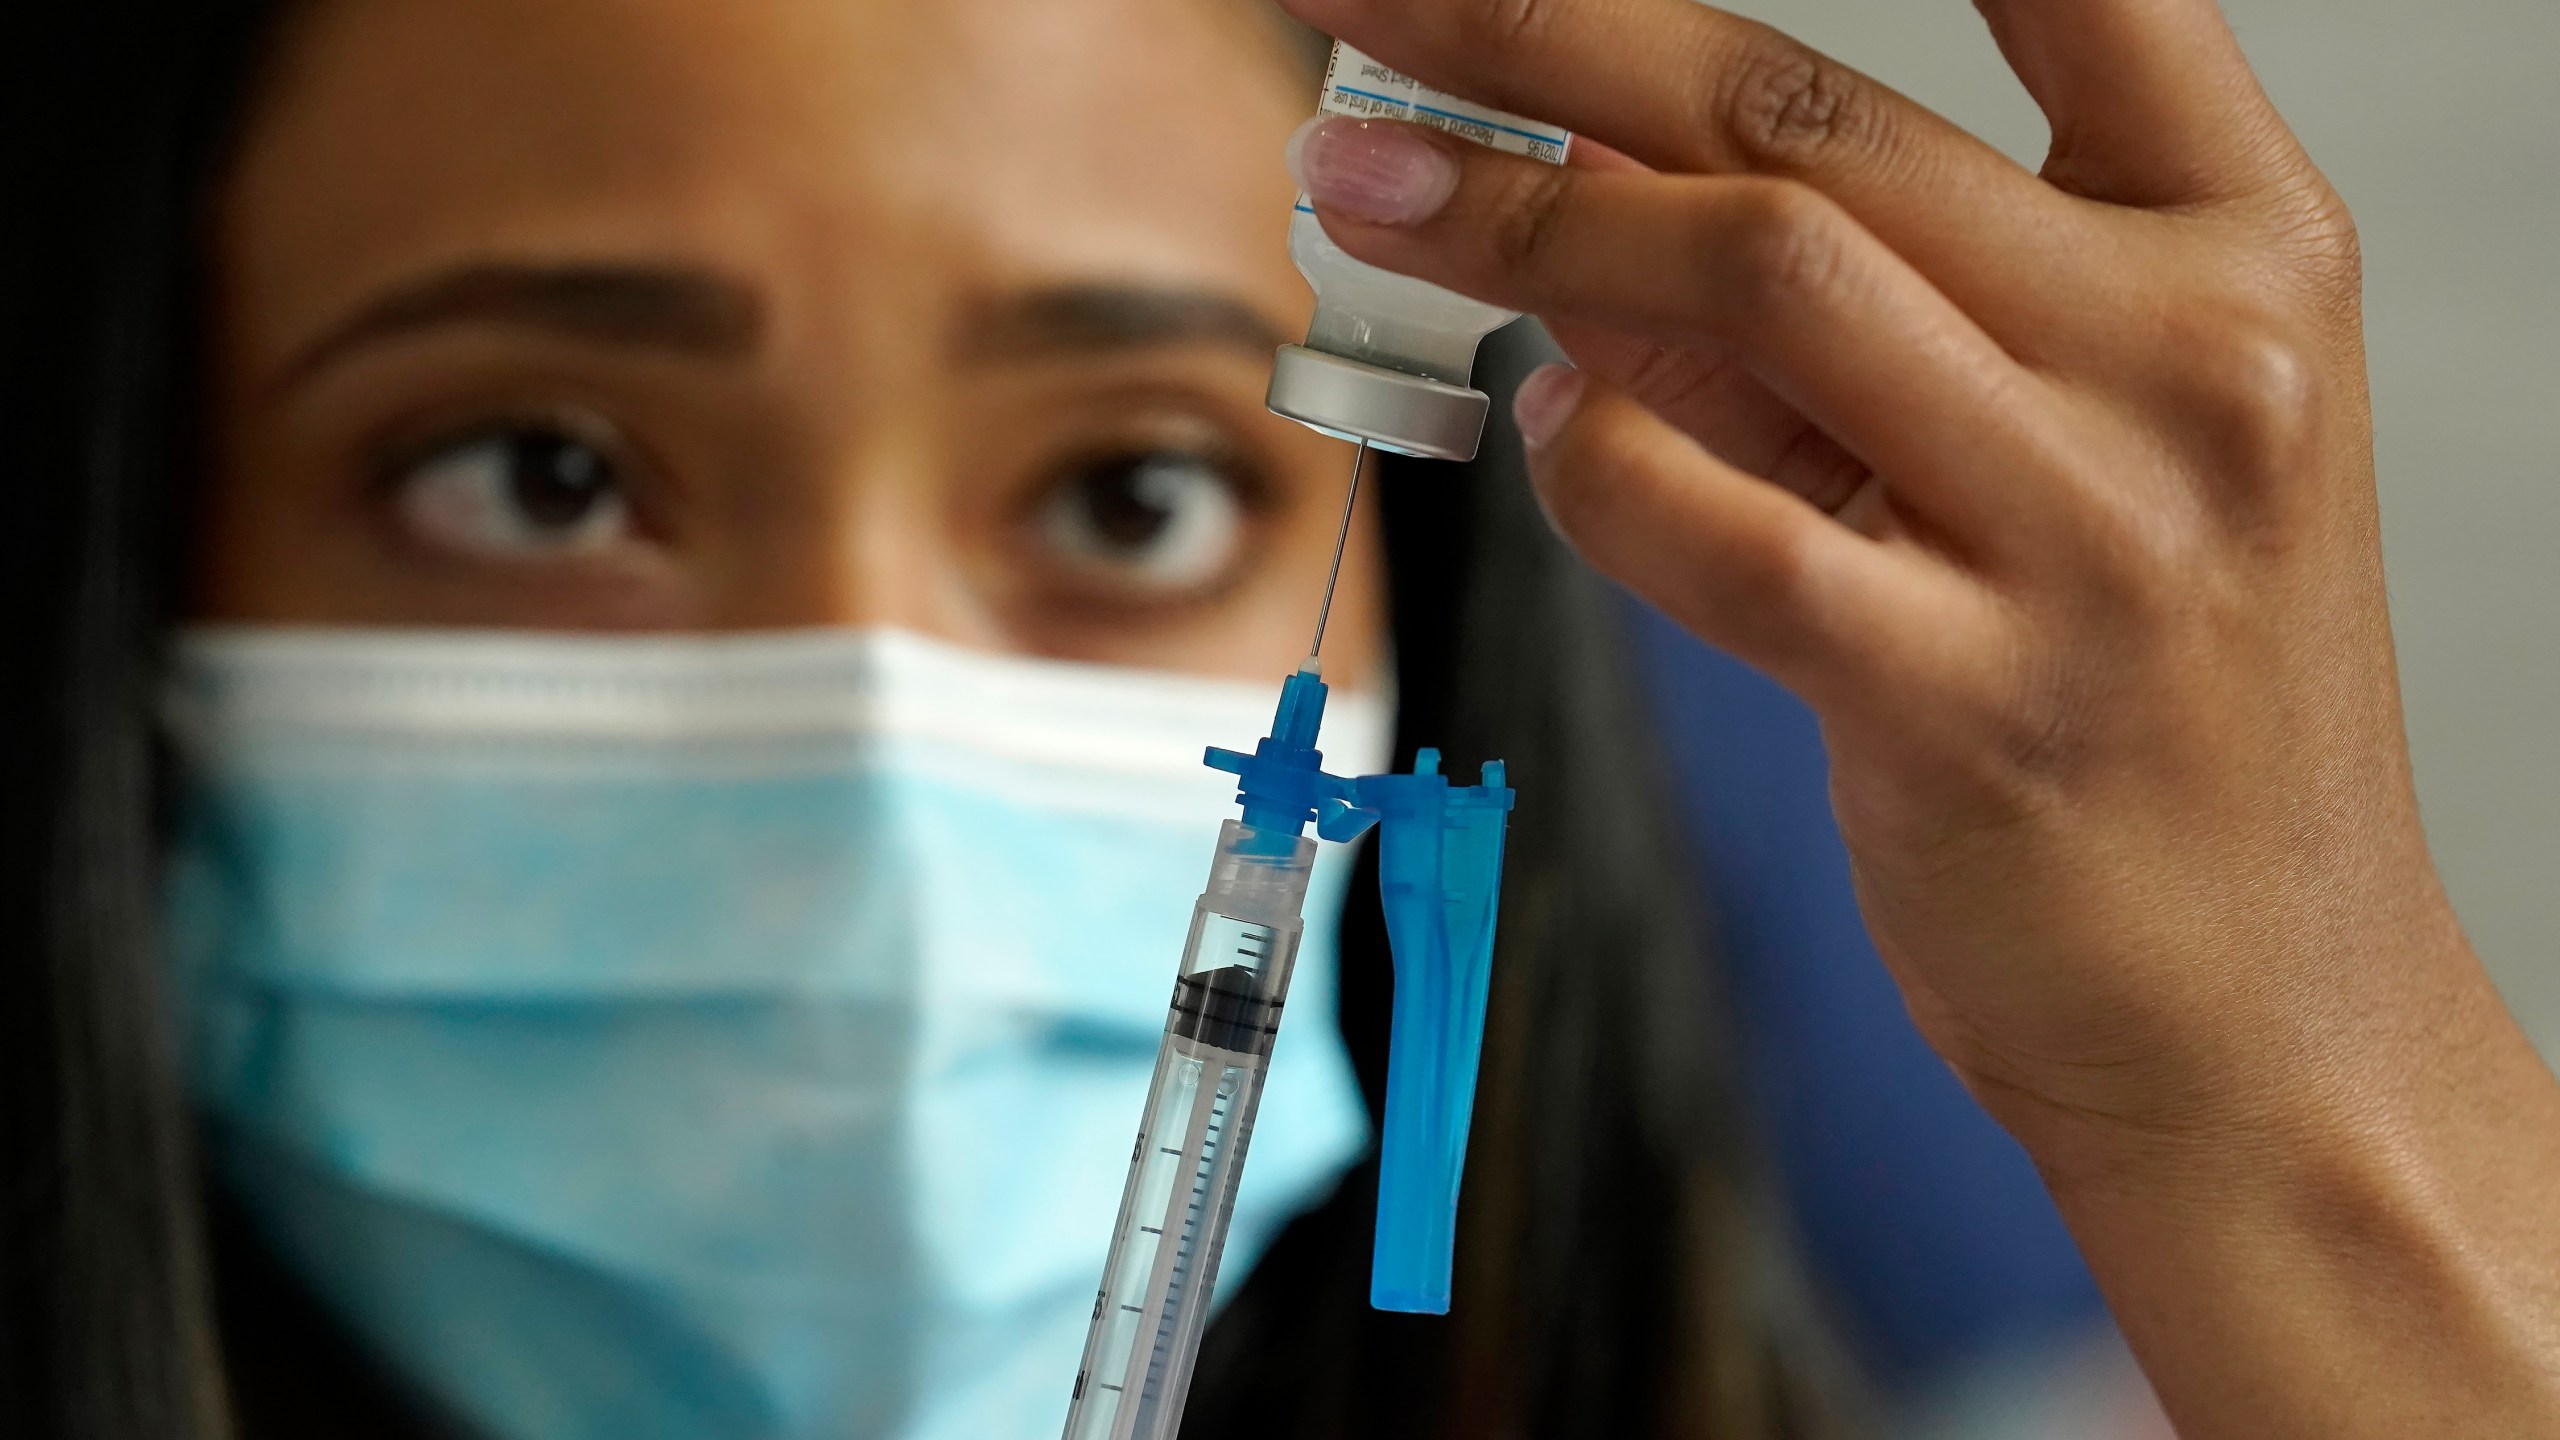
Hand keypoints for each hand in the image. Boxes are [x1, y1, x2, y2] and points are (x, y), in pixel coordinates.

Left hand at [1279, 0, 2559, 1430]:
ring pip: (1759, 278)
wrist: (2261, 1017)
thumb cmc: (2151, 720)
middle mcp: (2197, 363)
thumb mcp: (2057, 462)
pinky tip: (1545, 436)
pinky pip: (1709, 527)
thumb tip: (1575, 186)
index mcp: (2249, 256)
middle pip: (1812, 122)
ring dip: (1516, 219)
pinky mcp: (1971, 703)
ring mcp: (2095, 535)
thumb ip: (1844, 320)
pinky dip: (1590, 464)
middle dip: (1543, 31)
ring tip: (1366, 188)